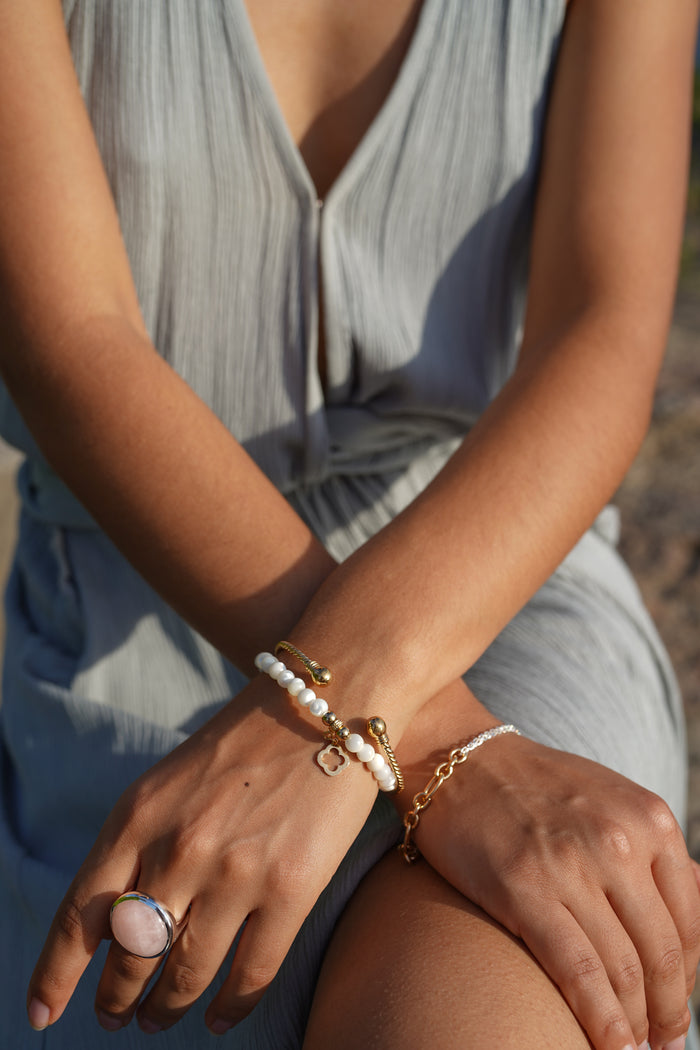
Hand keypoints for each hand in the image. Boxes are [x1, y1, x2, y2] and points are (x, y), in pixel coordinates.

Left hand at [26, 675, 378, 1034]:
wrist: (323, 703)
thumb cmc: (243, 742)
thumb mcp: (167, 783)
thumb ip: (135, 848)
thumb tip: (111, 927)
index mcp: (137, 817)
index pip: (80, 915)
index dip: (55, 975)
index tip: (41, 1014)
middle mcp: (179, 849)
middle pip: (129, 955)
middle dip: (115, 998)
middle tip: (115, 1016)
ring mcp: (236, 872)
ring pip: (184, 975)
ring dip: (165, 1009)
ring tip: (157, 1020)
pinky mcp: (292, 889)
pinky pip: (251, 975)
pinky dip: (231, 1009)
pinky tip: (220, 1019)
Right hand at [410, 733, 699, 1049]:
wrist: (459, 759)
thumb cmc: (534, 786)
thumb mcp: (610, 800)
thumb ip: (648, 854)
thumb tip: (683, 930)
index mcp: (649, 819)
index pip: (692, 920)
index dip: (689, 976)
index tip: (679, 1002)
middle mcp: (618, 841)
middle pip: (663, 952)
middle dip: (669, 1010)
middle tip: (665, 1040)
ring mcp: (571, 865)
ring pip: (625, 971)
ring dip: (637, 1024)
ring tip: (633, 1046)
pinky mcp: (525, 890)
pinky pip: (579, 974)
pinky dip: (601, 1022)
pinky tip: (609, 1045)